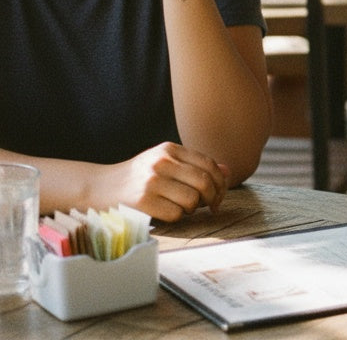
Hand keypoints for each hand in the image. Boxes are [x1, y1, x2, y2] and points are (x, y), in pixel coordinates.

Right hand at [98, 142, 227, 222]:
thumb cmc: (138, 177)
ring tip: (183, 207)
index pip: (208, 164)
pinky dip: (177, 217)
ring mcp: (151, 182)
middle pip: (204, 182)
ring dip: (193, 208)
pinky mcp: (142, 202)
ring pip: (192, 200)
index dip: (220, 181)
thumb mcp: (165, 163)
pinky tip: (168, 213)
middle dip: (213, 197)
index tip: (219, 194)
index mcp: (169, 149)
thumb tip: (227, 170)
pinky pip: (176, 214)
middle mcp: (161, 162)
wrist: (99, 187)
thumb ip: (195, 165)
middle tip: (210, 206)